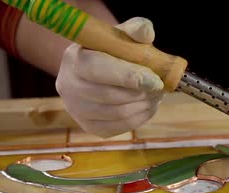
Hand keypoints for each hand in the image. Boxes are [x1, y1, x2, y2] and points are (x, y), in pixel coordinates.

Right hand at [56, 17, 163, 137]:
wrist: (98, 70)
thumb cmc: (112, 51)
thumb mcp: (122, 35)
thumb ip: (135, 30)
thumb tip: (146, 32)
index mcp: (74, 59)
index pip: (99, 70)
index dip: (130, 77)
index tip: (156, 81)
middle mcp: (68, 86)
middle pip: (111, 96)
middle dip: (142, 93)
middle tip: (161, 88)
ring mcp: (76, 110)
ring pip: (118, 114)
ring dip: (144, 106)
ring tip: (156, 95)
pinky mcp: (89, 127)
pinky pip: (121, 127)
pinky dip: (140, 117)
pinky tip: (147, 106)